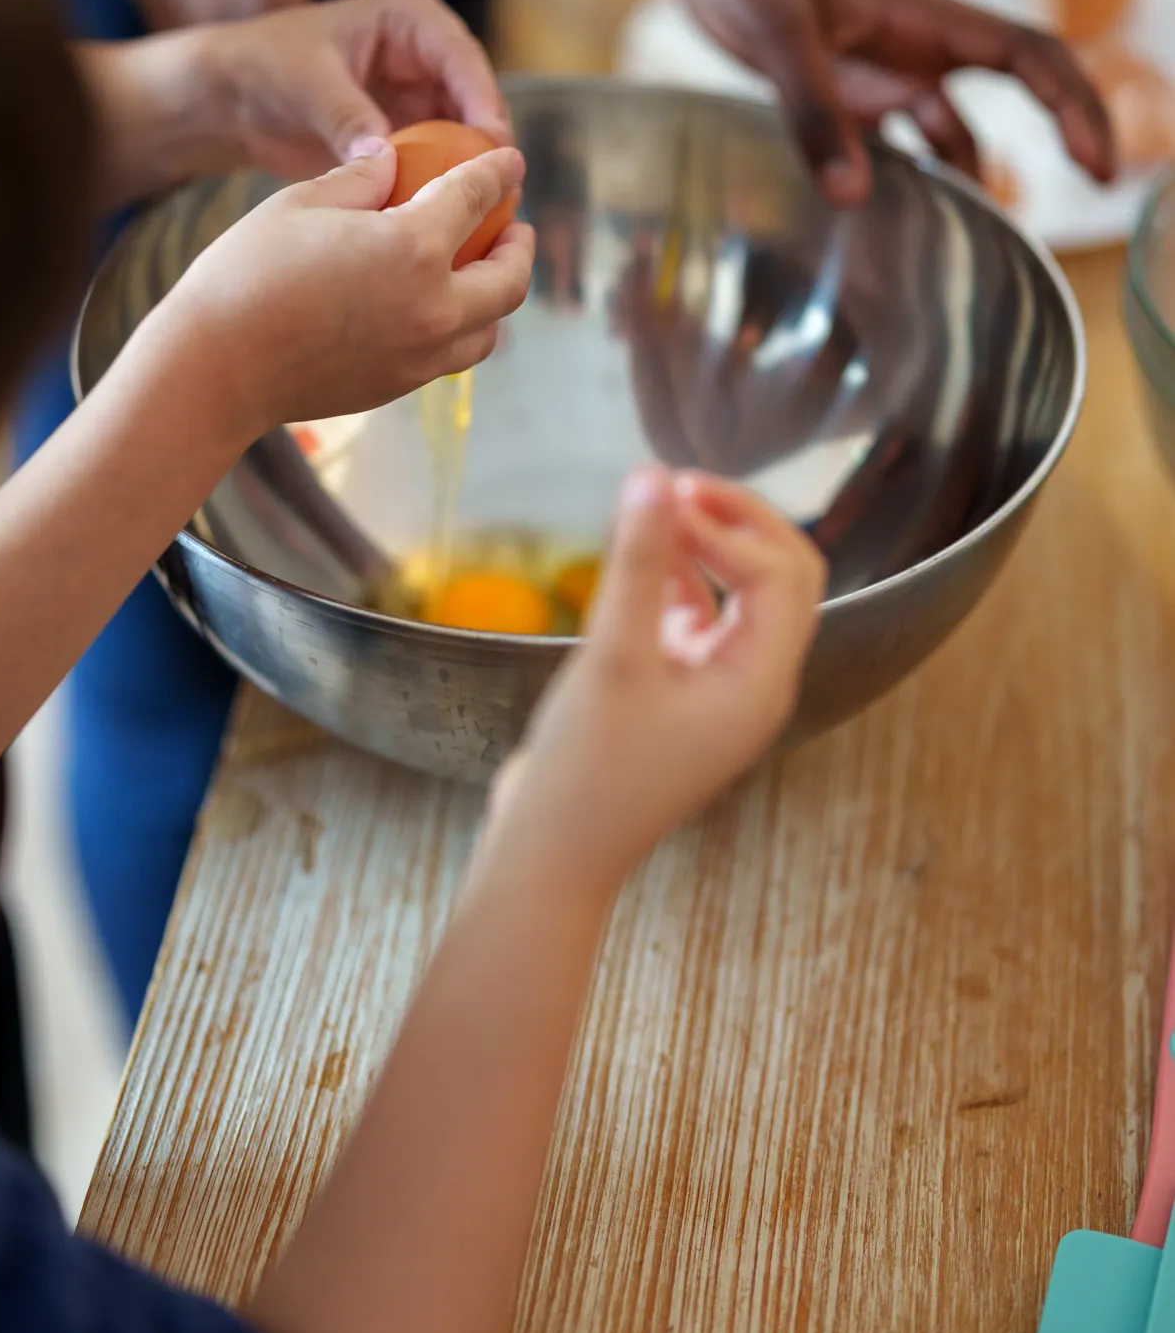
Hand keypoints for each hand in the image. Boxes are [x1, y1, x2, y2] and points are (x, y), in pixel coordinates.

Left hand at [79, 0, 511, 205]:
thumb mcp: (308, 84)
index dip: (481, 96)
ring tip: (477, 211)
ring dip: (465, 170)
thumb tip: (384, 159)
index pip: (460, 54)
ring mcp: (417, 100)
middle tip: (495, 186)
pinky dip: (437, 187)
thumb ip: (347, 117)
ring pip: (461, 136)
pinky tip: (441, 219)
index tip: (491, 140)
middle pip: (473, 99)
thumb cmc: (265, 67)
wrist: (231, 99)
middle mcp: (423, 58)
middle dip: (484, 141)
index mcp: (409, 21)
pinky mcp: (405, 138)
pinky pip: (435, 163)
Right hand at [161, 140, 531, 447]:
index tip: (512, 163)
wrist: (214, 369)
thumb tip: (393, 161)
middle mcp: (432, 307)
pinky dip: (461, 328)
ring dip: (496, 296)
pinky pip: (452, 356)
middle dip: (520, 247)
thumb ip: (361, 178)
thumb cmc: (246, 276)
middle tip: (514, 227)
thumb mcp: (302, 203)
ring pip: (489, 329)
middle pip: (509, 279)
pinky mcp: (399, 386)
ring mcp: (420, 355)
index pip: (476, 198)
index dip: (499, 174)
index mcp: (413, 248)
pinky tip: (436, 309)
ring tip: (480, 272)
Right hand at [489, 469, 823, 883]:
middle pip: (781, 577)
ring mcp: (718, 691)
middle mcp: (754, 685)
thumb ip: (637, 563)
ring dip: (707, 546)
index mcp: (760, 684)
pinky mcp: (678, 694)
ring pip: (741, 595)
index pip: (781, 575)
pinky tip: (636, 554)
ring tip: (653, 506)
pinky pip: (697, 618)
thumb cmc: (587, 769)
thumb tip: (651, 478)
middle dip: (737, 524)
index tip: (666, 499)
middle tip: (676, 485)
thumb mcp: (614, 657)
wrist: (550, 855)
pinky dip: (675, 579)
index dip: (730, 526)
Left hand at [653, 0, 1115, 202]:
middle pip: (1014, 93)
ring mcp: (884, 69)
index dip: (1075, 108)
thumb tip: (853, 195)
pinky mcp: (846, 90)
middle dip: (1053, 141)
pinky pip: (893, 144)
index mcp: (924, 18)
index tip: (1098, 166)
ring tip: (981, 248)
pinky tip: (895, 229)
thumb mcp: (775, 32)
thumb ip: (812, 110)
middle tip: (1080, 204)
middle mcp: (917, 46)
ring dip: (970, 180)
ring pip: (952, 131)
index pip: (1030, 56)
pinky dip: (904, 182)